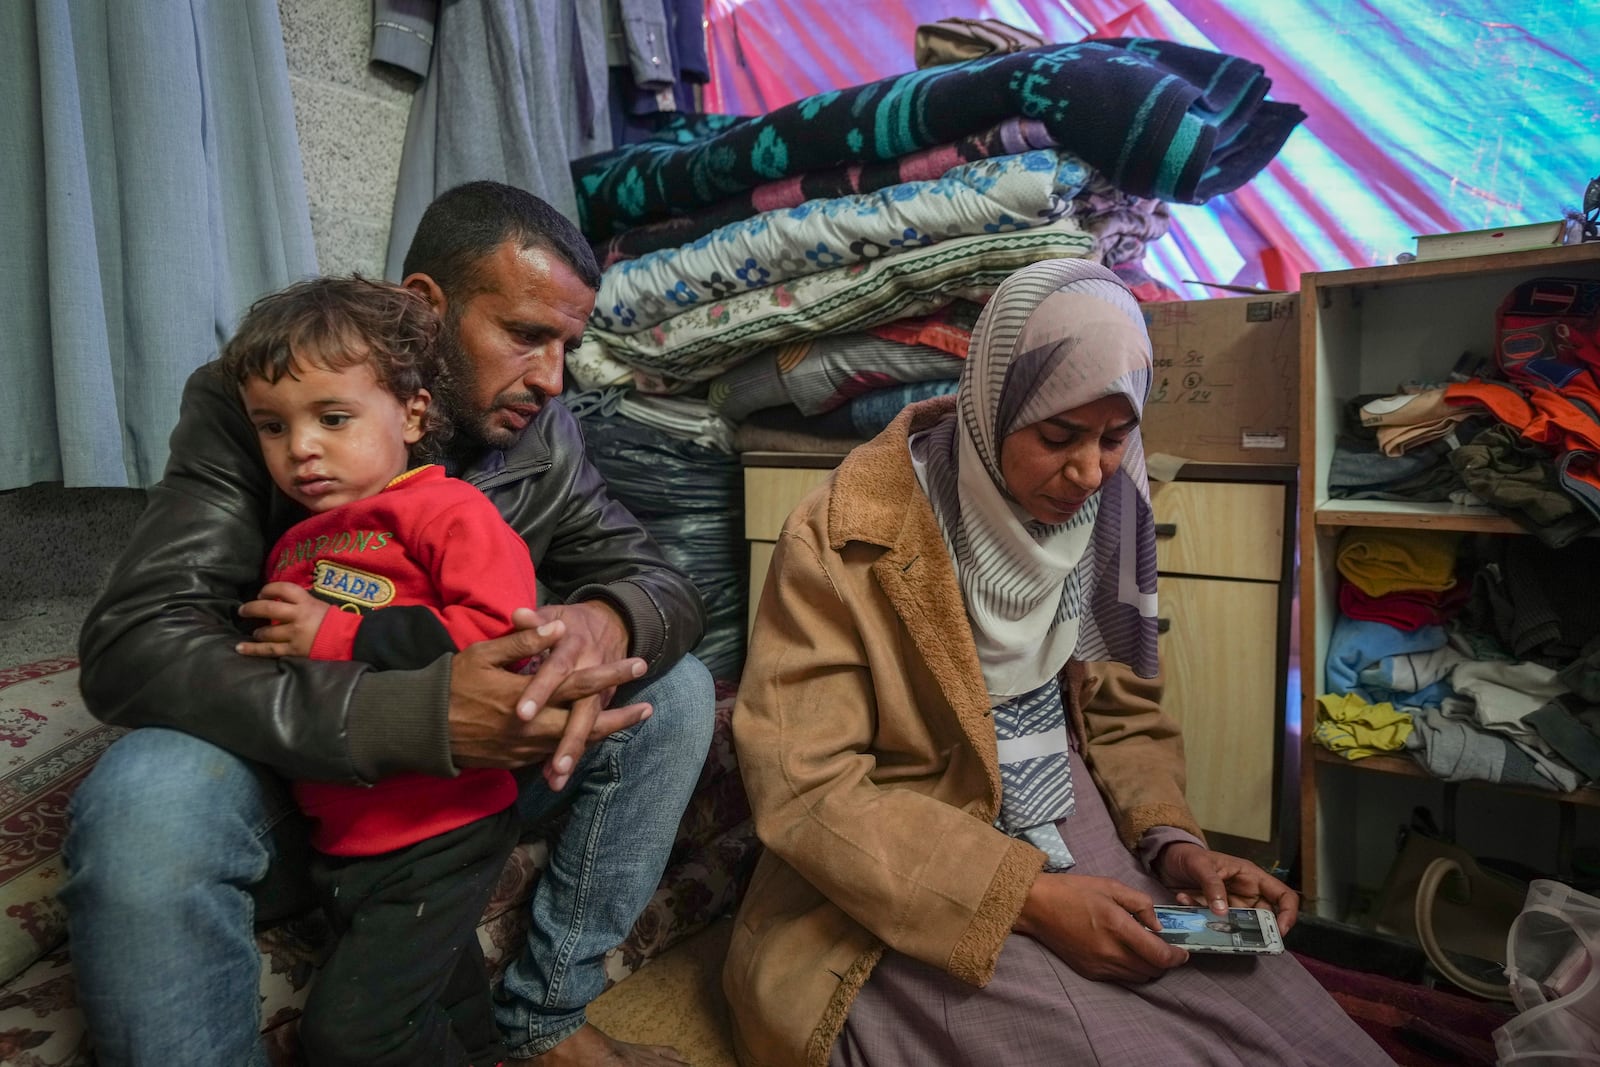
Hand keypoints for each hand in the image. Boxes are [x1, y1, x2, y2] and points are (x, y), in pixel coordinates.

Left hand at [237, 582, 330, 657]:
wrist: (350, 640)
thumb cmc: (335, 622)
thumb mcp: (319, 604)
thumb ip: (301, 603)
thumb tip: (281, 601)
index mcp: (306, 601)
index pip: (283, 588)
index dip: (268, 589)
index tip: (261, 593)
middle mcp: (298, 615)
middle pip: (268, 608)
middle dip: (252, 608)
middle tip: (243, 610)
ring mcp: (294, 633)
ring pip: (267, 631)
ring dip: (257, 632)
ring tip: (255, 633)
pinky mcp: (293, 650)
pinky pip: (269, 650)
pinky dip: (253, 649)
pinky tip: (240, 648)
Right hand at [446, 612, 648, 777]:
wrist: (421, 729)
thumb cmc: (450, 684)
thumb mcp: (484, 655)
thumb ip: (523, 642)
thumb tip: (557, 628)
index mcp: (527, 694)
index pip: (578, 683)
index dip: (611, 674)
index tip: (638, 664)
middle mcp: (531, 726)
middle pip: (586, 723)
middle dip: (620, 717)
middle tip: (648, 709)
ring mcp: (524, 748)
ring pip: (572, 743)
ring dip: (601, 734)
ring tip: (625, 723)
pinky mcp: (515, 761)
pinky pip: (552, 754)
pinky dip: (573, 747)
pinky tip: (587, 739)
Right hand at [1015, 872, 1187, 981]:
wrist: (1037, 906)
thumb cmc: (1074, 891)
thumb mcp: (1111, 886)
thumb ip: (1140, 904)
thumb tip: (1158, 925)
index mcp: (1118, 928)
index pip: (1158, 956)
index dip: (1176, 957)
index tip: (1182, 951)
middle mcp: (1110, 953)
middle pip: (1151, 971)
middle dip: (1164, 963)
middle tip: (1165, 948)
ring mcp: (1099, 966)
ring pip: (1137, 978)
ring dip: (1148, 968)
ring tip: (1146, 950)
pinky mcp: (1089, 972)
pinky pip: (1120, 977)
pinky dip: (1130, 969)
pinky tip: (1126, 953)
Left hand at [1155, 842, 1299, 935]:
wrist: (1167, 858)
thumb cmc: (1189, 855)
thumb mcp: (1201, 865)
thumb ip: (1212, 886)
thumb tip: (1223, 912)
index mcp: (1252, 878)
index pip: (1284, 896)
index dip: (1288, 914)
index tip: (1280, 932)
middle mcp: (1245, 893)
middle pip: (1263, 918)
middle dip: (1255, 930)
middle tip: (1240, 937)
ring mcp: (1230, 905)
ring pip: (1238, 925)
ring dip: (1222, 925)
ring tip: (1204, 917)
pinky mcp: (1213, 913)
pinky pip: (1213, 923)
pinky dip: (1199, 916)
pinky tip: (1183, 898)